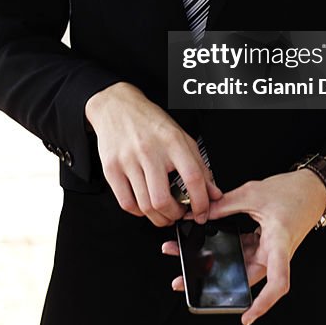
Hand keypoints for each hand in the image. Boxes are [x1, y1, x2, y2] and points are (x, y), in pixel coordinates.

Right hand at [84, 81, 221, 226]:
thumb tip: (213, 193)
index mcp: (172, 141)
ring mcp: (128, 161)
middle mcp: (150, 151)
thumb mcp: (180, 137)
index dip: (200, 203)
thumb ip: (200, 166)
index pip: (192, 178)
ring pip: (145, 206)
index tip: (201, 213)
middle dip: (175, 215)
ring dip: (159, 218)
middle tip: (179, 213)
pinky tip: (145, 205)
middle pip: (163, 200)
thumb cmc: (150, 122)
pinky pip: (127, 203)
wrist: (117, 106)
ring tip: (164, 212)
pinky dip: (139, 212)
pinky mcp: (111, 169)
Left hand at [161, 168, 325, 324]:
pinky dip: (226, 250)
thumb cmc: (293, 192)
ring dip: (216, 264)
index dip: (263, 304)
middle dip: (216, 283)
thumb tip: (201, 213)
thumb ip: (225, 204)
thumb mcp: (253, 194)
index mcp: (278, 243)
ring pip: (241, 266)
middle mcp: (274, 253)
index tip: (246, 317)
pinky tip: (208, 244)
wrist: (312, 187)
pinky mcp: (265, 244)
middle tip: (184, 282)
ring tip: (185, 259)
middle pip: (247, 278)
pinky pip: (243, 253)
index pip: (277, 283)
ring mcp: (269, 250)